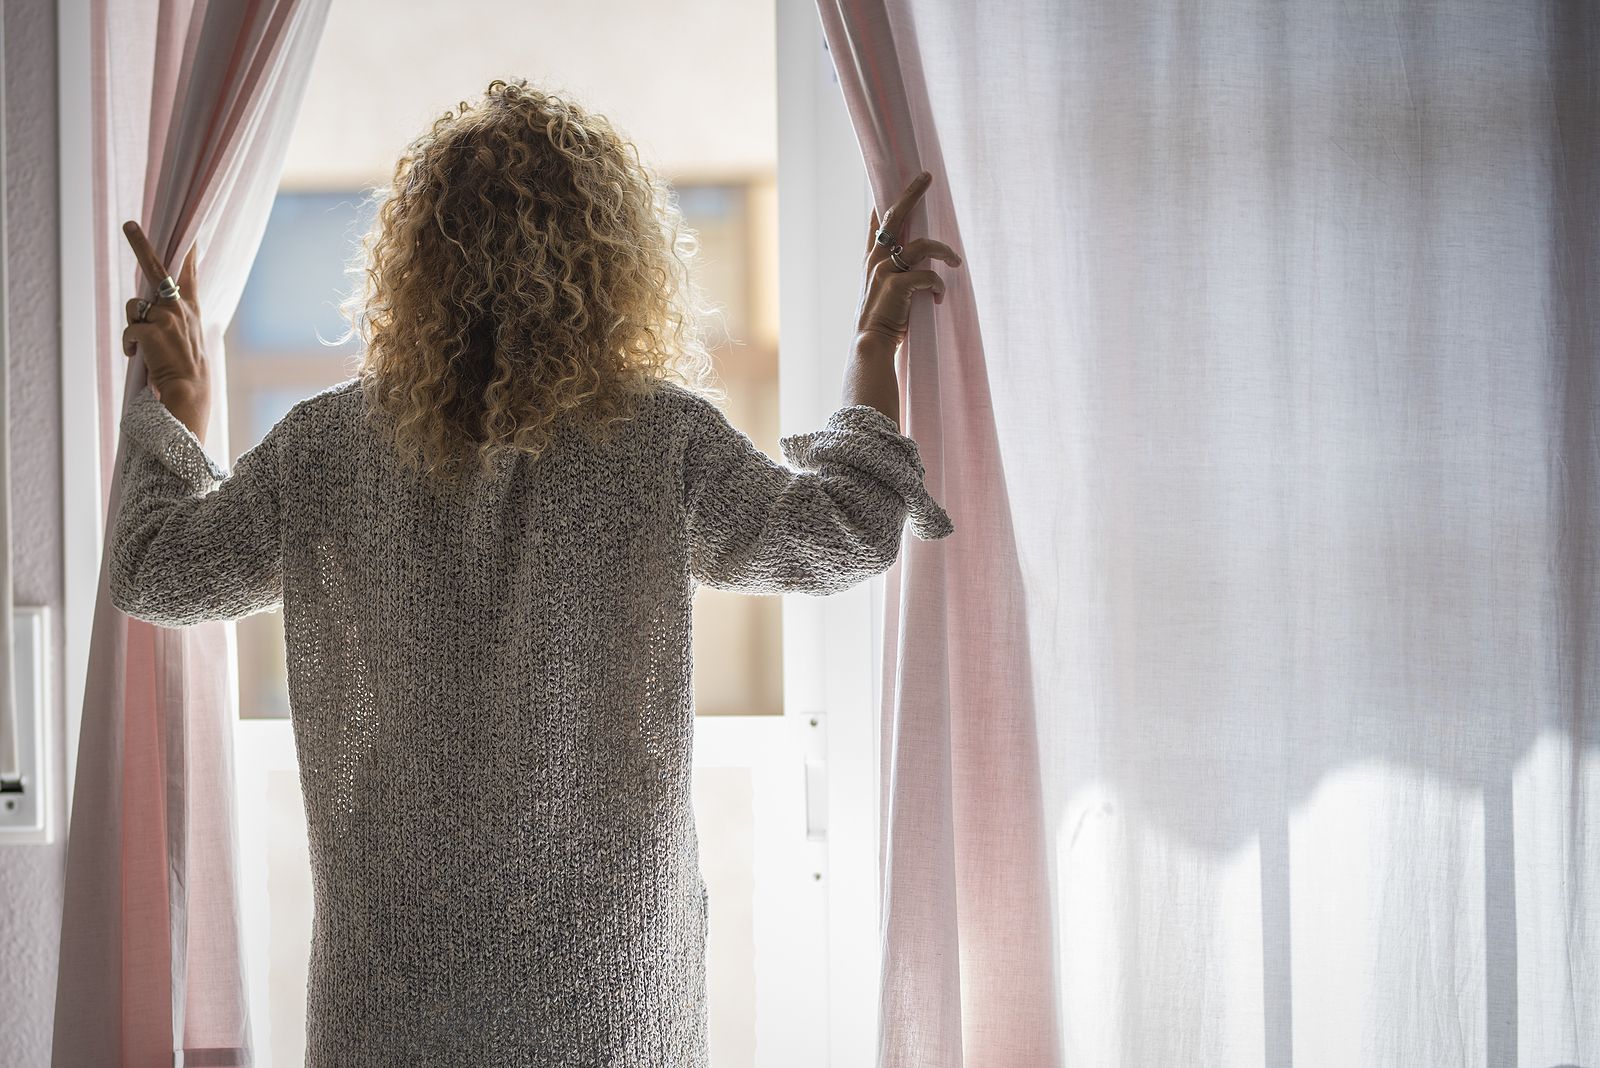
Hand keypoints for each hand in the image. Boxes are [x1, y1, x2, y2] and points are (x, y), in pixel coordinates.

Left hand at [121, 221, 209, 439]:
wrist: (189, 390)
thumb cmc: (184, 366)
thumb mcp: (183, 337)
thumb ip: (170, 317)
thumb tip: (145, 307)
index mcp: (190, 307)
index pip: (189, 272)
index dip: (188, 251)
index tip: (190, 232)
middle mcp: (180, 307)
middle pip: (156, 268)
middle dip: (141, 244)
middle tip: (129, 224)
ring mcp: (167, 317)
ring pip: (134, 308)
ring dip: (133, 326)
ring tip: (146, 347)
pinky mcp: (152, 330)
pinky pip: (129, 331)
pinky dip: (130, 346)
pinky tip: (140, 358)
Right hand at [854, 170, 962, 351]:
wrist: (870, 344)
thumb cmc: (882, 321)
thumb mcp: (883, 290)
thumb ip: (894, 272)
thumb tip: (918, 261)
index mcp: (872, 259)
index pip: (878, 221)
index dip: (888, 198)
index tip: (900, 180)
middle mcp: (876, 259)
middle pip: (895, 216)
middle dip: (912, 193)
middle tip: (927, 176)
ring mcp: (884, 271)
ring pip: (922, 245)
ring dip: (944, 252)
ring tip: (956, 261)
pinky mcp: (896, 286)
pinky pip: (928, 277)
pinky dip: (938, 287)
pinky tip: (938, 299)